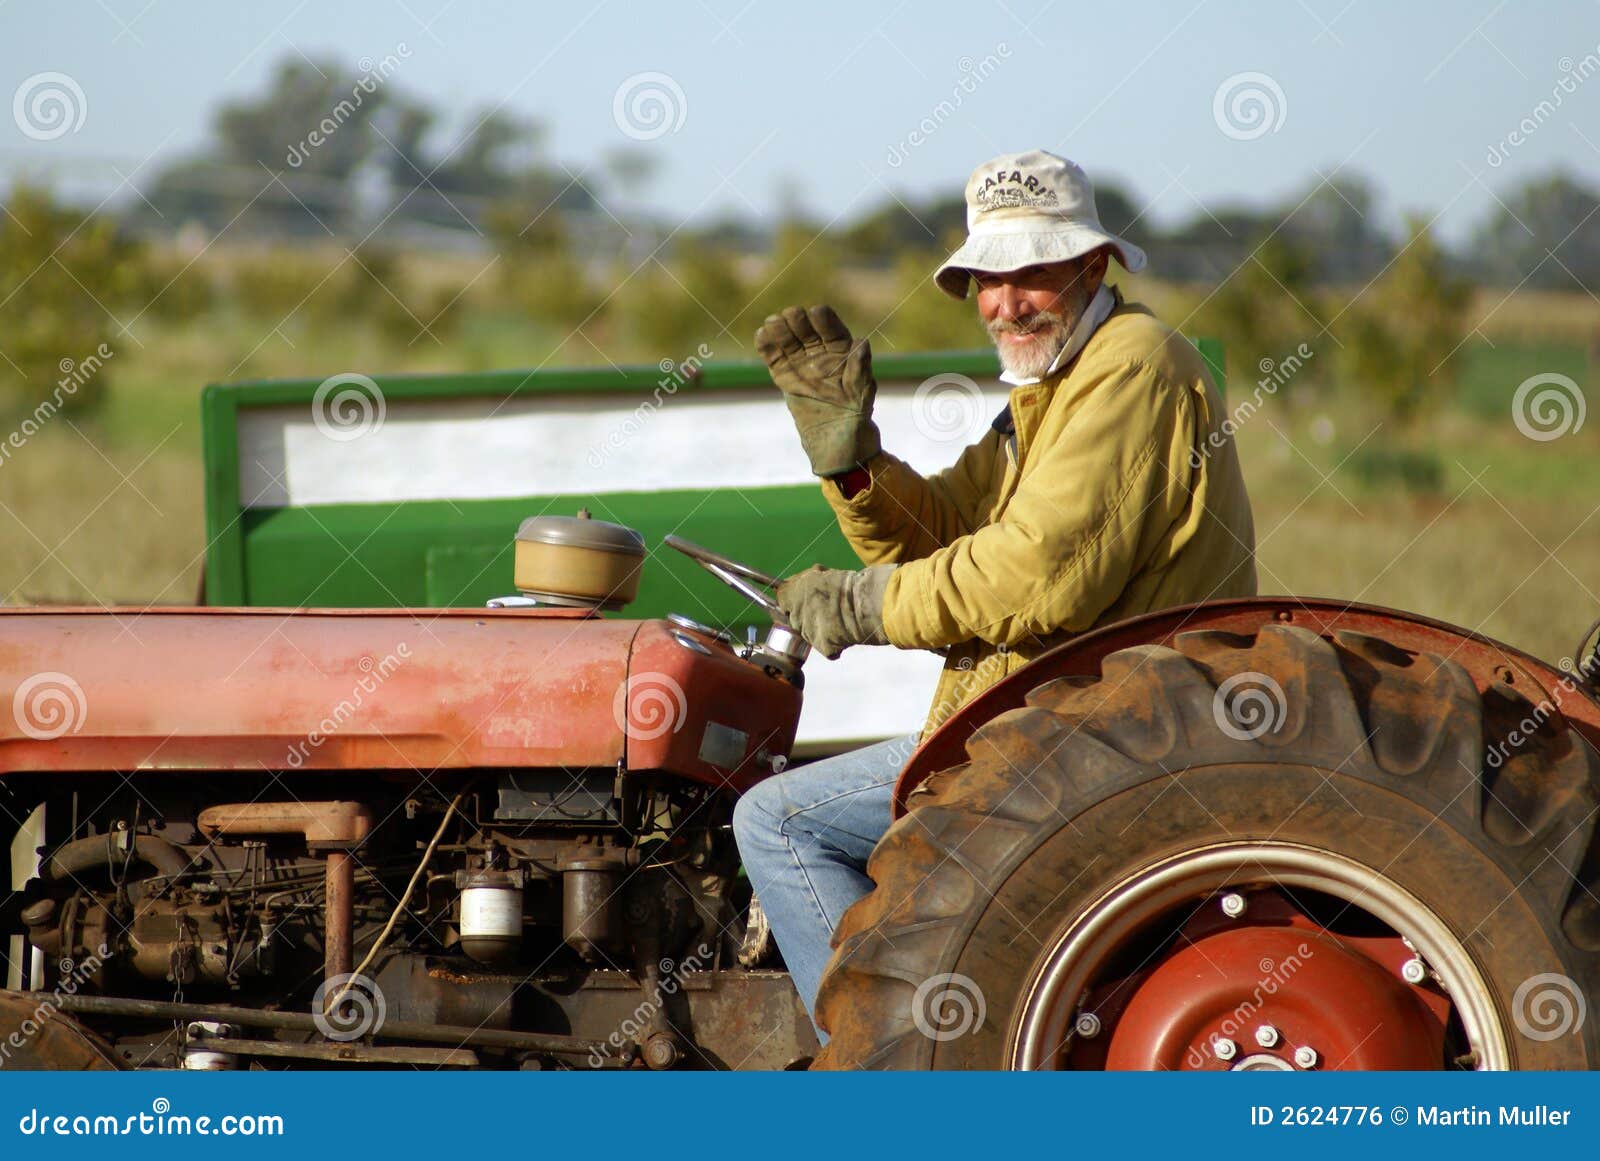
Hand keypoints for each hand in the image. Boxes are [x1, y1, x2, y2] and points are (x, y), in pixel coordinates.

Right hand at [755, 305, 880, 476]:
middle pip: (806, 328)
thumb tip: (862, 343)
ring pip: (787, 339)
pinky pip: (773, 356)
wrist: (834, 438)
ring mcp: (799, 361)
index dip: (824, 319)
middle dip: (798, 320)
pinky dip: (766, 345)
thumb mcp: (862, 391)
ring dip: (780, 328)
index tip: (816, 313)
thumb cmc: (854, 413)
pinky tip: (762, 335)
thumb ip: (860, 367)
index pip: (831, 328)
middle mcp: (819, 351)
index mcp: (841, 350)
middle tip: (791, 316)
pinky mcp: (783, 374)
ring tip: (773, 323)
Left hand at [775, 563, 894, 658]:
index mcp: (794, 593)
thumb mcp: (821, 575)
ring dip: (820, 629)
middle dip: (807, 615)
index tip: (802, 599)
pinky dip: (834, 644)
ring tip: (838, 621)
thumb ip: (804, 581)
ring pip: (809, 634)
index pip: (782, 598)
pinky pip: (826, 647)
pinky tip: (845, 634)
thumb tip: (797, 584)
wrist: (865, 603)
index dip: (792, 599)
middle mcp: (797, 614)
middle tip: (826, 610)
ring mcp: (809, 633)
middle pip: (795, 618)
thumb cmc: (847, 585)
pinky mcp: (823, 647)